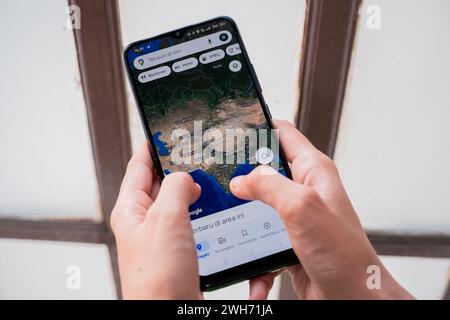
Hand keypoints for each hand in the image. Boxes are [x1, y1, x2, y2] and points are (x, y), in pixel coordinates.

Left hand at [110, 142, 274, 298]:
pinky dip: (201, 211)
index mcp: (131, 209)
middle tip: (198, 151)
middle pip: (161, 183)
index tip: (165, 130)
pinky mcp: (178, 250)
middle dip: (178, 166)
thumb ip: (176, 188)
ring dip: (193, 190)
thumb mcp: (166, 219)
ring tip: (210, 176)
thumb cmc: (157, 276)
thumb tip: (186, 176)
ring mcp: (161, 236)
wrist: (170, 312)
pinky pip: (190, 222)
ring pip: (178, 202)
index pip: (139, 166)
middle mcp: (144, 221)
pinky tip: (215, 208)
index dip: (152, 146)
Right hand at [230, 120, 413, 299]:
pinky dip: (254, 259)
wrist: (353, 300)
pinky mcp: (287, 242)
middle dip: (239, 177)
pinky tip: (255, 274)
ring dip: (242, 223)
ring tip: (228, 232)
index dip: (258, 127)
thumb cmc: (344, 256)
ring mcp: (294, 217)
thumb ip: (269, 186)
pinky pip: (260, 242)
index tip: (232, 130)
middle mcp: (303, 191)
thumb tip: (240, 180)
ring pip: (256, 208)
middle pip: (263, 171)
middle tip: (216, 180)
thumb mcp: (302, 207)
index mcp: (312, 171)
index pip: (283, 134)